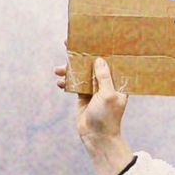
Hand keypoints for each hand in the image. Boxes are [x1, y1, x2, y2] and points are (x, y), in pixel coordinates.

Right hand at [53, 55, 133, 174]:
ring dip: (69, 71)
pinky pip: (74, 84)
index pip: (109, 60)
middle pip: (93, 64)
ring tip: (57, 70)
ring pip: (81, 73)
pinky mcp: (83, 96)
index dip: (100, 49)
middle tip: (68, 43)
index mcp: (117, 81)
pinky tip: (59, 83)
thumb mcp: (108, 95)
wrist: (97, 137)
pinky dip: (66, 83)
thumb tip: (99, 60)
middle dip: (80, 55)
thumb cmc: (107, 117)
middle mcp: (106, 83)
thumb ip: (104, 77)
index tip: (90, 38)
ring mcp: (94, 89)